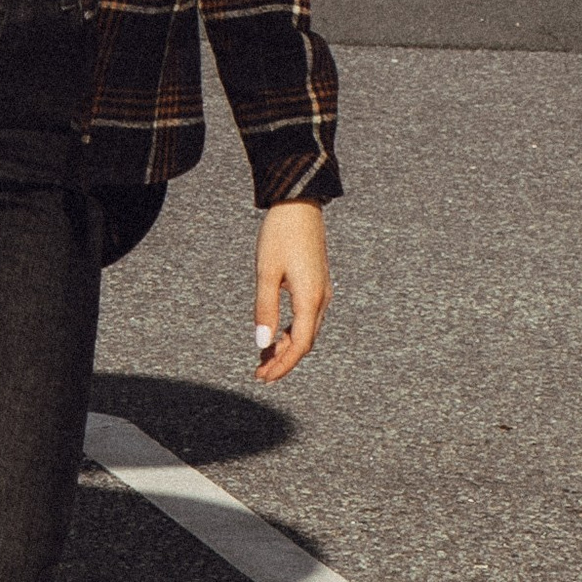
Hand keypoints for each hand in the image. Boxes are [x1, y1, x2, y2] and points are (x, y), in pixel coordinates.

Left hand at [253, 202, 328, 384]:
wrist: (299, 204)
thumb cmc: (281, 234)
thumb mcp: (266, 272)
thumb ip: (264, 309)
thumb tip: (262, 344)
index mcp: (310, 299)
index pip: (299, 346)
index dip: (282, 365)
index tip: (264, 377)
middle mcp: (321, 299)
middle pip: (304, 342)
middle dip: (283, 361)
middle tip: (260, 373)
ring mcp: (322, 291)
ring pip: (306, 331)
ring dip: (286, 347)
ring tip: (263, 358)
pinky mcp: (318, 284)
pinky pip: (307, 318)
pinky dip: (291, 331)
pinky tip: (275, 334)